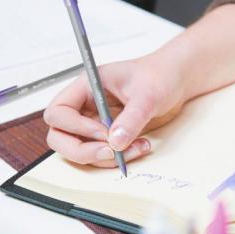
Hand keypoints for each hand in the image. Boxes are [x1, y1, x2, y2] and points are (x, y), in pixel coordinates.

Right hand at [44, 54, 187, 167]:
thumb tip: (115, 142)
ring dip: (105, 157)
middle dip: (81, 150)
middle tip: (110, 151)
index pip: (58, 112)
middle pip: (59, 136)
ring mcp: (94, 123)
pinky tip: (140, 147)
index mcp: (86, 87)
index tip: (104, 132)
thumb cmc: (159, 75)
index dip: (75, 126)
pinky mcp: (108, 136)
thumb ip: (131, 118)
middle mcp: (85, 106)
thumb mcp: (148, 94)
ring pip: (80, 151)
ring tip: (136, 147)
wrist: (176, 81)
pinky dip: (118, 158)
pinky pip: (101, 155)